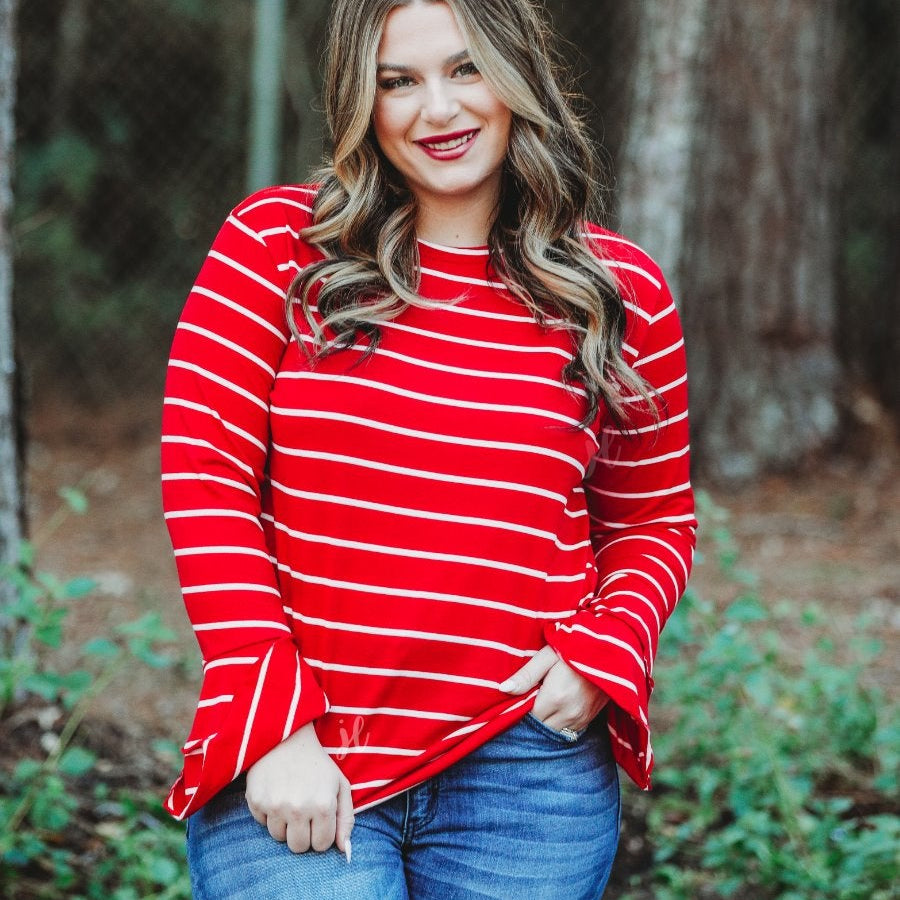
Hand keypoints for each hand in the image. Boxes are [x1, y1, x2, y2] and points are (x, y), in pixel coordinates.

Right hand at [245, 722, 354, 856]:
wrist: (287, 736)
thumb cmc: (317, 764)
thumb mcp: (340, 785)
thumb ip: (346, 819)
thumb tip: (345, 850)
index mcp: (323, 805)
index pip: (321, 845)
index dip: (320, 833)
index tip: (318, 819)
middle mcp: (299, 808)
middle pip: (298, 847)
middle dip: (302, 834)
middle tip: (303, 812)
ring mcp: (276, 805)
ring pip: (279, 838)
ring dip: (284, 824)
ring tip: (289, 799)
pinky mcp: (256, 801)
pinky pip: (262, 823)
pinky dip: (268, 813)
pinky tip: (275, 792)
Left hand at [500, 645, 609, 731]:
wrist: (611, 650)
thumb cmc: (576, 647)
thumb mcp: (548, 656)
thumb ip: (526, 675)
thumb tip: (503, 689)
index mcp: (555, 697)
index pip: (529, 715)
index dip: (523, 706)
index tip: (524, 694)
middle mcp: (569, 713)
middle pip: (541, 726)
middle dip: (534, 716)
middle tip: (533, 697)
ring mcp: (582, 718)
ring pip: (556, 731)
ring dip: (548, 721)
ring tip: (546, 700)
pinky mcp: (591, 718)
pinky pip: (570, 730)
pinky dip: (561, 722)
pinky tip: (559, 706)